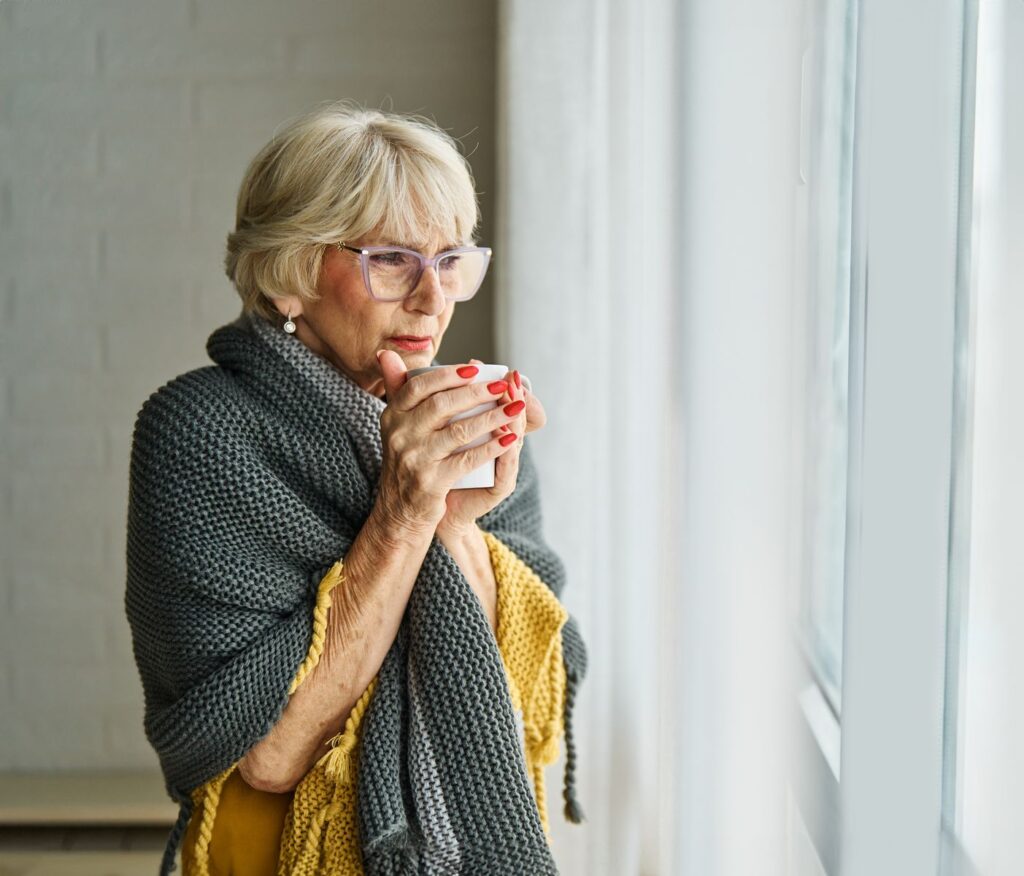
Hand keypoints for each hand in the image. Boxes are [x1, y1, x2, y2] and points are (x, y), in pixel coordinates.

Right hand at [373, 350, 524, 537]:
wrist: (400, 511)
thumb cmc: (408, 460)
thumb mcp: (397, 425)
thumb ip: (396, 388)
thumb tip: (386, 353)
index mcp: (392, 416)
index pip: (419, 387)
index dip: (448, 375)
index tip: (476, 368)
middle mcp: (399, 436)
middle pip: (441, 406)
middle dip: (476, 393)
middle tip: (503, 385)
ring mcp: (414, 459)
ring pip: (458, 432)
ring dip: (491, 417)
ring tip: (515, 408)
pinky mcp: (430, 483)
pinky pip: (466, 460)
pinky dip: (490, 448)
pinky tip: (509, 439)